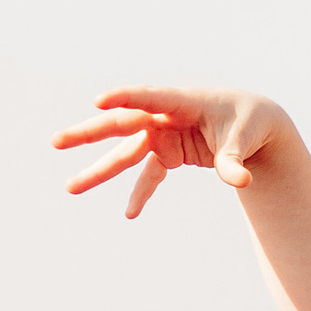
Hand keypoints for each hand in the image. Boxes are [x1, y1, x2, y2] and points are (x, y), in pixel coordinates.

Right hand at [53, 86, 287, 219]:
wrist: (254, 125)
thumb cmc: (249, 121)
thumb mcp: (246, 138)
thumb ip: (234, 160)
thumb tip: (240, 181)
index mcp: (184, 102)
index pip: (150, 98)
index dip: (124, 98)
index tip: (98, 101)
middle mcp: (165, 117)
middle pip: (121, 123)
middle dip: (88, 133)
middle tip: (55, 141)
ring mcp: (163, 135)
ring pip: (125, 153)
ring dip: (99, 171)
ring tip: (70, 187)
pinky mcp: (167, 152)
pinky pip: (148, 174)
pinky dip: (140, 193)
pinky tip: (130, 213)